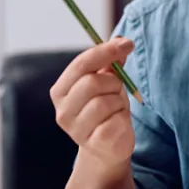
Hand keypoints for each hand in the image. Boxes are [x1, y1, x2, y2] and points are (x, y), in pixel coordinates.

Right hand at [50, 38, 135, 167]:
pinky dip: (124, 118)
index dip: (105, 51)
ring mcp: (76, 130)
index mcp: (61, 90)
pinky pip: (116, 120)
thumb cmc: (106, 109)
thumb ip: (111, 62)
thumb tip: (122, 40)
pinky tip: (119, 123)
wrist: (108, 147)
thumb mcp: (107, 82)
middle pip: (91, 82)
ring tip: (116, 109)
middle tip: (118, 89)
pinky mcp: (94, 143)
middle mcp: (63, 111)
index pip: (81, 64)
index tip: (127, 44)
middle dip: (113, 82)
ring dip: (119, 101)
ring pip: (105, 102)